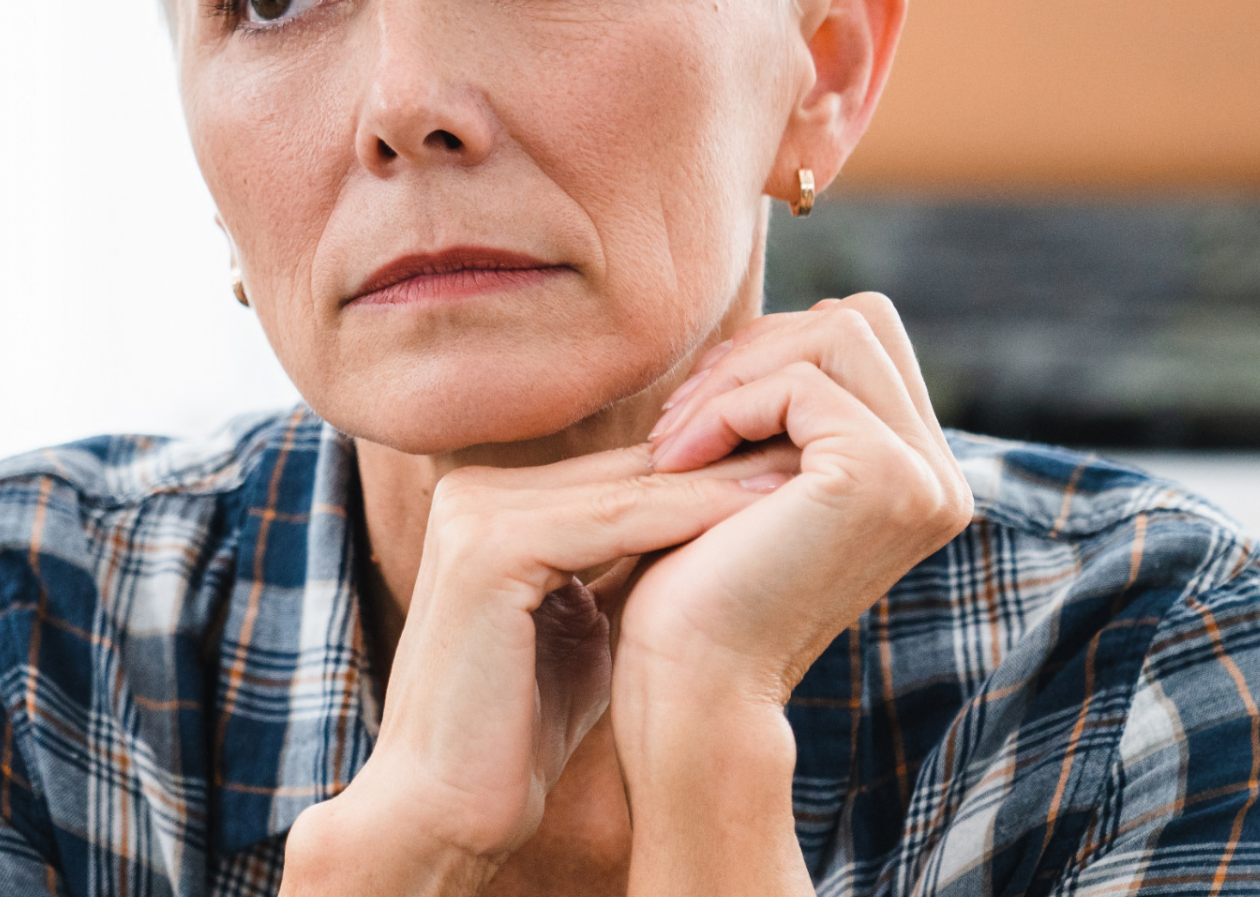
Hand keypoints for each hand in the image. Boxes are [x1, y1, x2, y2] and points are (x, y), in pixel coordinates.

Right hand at [282, 441, 798, 895]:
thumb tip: (704, 538)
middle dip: (721, 464)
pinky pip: (612, 523)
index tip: (792, 471)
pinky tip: (755, 515)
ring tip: (804, 474)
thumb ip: (619, 574)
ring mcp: (474, 515)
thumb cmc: (516, 735)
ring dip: (719, 482)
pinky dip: (687, 519)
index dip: (707, 475)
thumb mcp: (580, 631)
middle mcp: (472, 493)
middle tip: (816, 452)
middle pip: (622, 469)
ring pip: (625, 487)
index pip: (616, 475)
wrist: (443, 808)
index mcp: (487, 505)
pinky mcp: (490, 551)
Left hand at [618, 292, 973, 713]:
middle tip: (679, 423)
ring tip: (673, 442)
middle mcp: (940, 477)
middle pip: (861, 319)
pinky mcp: (882, 477)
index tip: (693, 417)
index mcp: (918, 474)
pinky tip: (677, 464)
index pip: (863, 340)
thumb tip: (786, 316)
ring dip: (735, 375)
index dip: (770, 353)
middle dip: (756, 350)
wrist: (689, 686)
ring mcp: (923, 478)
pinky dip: (725, 408)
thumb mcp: (752, 476)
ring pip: (837, 331)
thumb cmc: (698, 587)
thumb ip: (787, 408)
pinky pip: (799, 382)